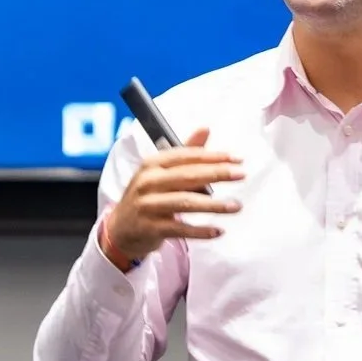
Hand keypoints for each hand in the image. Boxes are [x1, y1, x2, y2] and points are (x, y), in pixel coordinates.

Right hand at [101, 128, 242, 261]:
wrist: (120, 229)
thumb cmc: (147, 197)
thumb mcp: (161, 172)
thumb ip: (185, 153)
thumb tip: (206, 129)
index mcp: (152, 164)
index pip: (186, 156)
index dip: (213, 156)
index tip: (237, 159)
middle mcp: (147, 182)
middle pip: (188, 176)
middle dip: (217, 174)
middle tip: (241, 174)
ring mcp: (147, 205)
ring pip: (186, 202)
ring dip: (214, 205)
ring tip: (236, 206)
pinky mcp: (150, 227)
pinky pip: (180, 229)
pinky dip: (201, 231)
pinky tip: (218, 231)